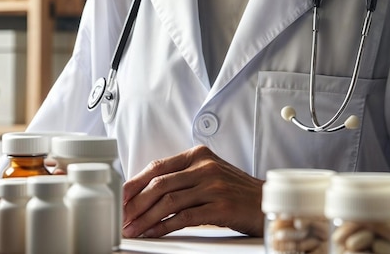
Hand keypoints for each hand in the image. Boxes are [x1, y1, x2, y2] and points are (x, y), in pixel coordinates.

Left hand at [122, 144, 263, 237]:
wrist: (268, 202)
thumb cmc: (236, 190)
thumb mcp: (209, 174)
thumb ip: (183, 176)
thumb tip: (149, 188)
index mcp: (197, 155)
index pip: (158, 166)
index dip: (135, 182)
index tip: (121, 196)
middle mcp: (204, 166)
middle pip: (159, 183)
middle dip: (135, 202)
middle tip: (121, 215)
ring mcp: (212, 186)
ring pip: (168, 201)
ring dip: (145, 217)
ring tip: (132, 228)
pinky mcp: (220, 207)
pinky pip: (183, 217)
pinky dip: (164, 227)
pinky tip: (153, 233)